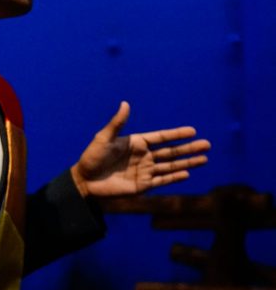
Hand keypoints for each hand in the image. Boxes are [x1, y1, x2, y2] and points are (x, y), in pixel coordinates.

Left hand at [72, 101, 210, 197]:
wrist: (84, 180)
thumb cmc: (91, 157)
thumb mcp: (103, 138)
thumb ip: (117, 123)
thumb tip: (126, 103)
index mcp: (136, 143)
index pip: (161, 137)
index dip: (176, 134)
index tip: (193, 131)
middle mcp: (144, 156)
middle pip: (171, 152)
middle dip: (189, 149)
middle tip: (207, 145)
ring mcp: (144, 171)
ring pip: (170, 166)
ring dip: (187, 163)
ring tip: (204, 159)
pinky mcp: (142, 186)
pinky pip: (162, 181)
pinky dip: (174, 178)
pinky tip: (186, 174)